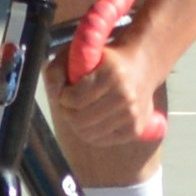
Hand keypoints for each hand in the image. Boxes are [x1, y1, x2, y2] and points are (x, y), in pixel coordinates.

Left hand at [50, 34, 168, 145]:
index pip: (75, 99)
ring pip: (88, 133)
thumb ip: (57, 71)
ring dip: (77, 123)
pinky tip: (93, 119)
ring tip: (79, 111)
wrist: (140, 68)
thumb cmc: (102, 62)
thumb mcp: (77, 55)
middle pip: (79, 119)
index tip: (66, 91)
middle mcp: (126, 95)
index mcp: (113, 74)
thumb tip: (54, 94)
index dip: (63, 97)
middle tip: (69, 104)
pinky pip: (100, 140)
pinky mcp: (135, 129)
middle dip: (67, 112)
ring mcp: (133, 114)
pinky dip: (91, 133)